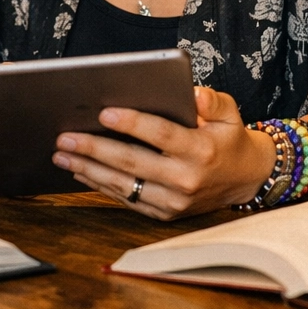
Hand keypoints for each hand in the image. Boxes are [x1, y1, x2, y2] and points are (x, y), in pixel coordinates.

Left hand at [52, 87, 275, 219]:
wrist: (245, 180)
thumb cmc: (229, 139)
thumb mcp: (231, 114)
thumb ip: (213, 101)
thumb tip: (194, 94)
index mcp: (201, 151)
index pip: (161, 135)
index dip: (131, 124)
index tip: (104, 112)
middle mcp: (186, 180)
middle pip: (133, 162)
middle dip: (95, 148)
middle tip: (65, 136)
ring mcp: (174, 202)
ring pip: (124, 184)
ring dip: (88, 169)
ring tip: (62, 153)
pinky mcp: (164, 214)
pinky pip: (126, 199)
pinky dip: (100, 185)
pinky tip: (80, 170)